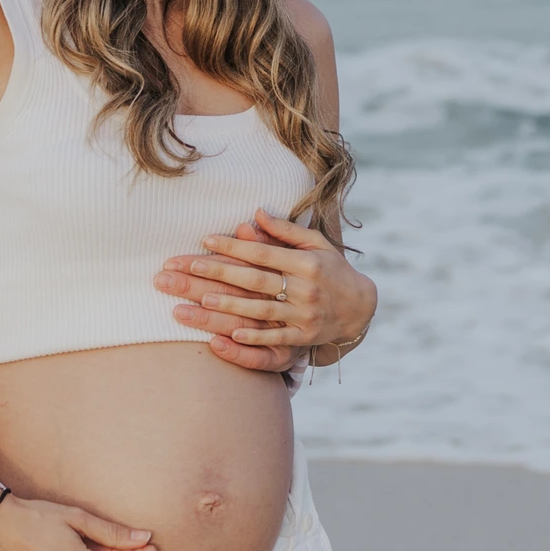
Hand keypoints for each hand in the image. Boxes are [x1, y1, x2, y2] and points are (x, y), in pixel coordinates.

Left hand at [154, 209, 375, 364]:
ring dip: (230, 305)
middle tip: (190, 267)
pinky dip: (254, 337)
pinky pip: (276, 338)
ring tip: (202, 300)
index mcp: (306, 262)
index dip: (234, 247)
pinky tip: (230, 334)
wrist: (360, 306)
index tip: (205, 240)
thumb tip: (256, 212)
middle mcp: (306, 288)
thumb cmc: (331, 269)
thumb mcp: (316, 243)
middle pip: (256, 280)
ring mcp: (305, 315)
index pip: (262, 253)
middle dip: (221, 273)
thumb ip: (285, 230)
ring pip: (261, 310)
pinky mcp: (305, 337)